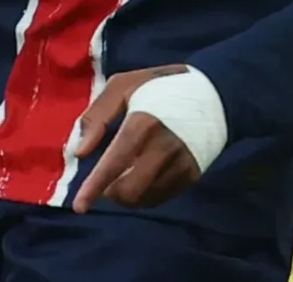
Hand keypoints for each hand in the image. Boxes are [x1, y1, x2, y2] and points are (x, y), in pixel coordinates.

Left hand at [69, 66, 203, 211]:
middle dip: (109, 192)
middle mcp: (165, 148)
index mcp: (143, 123)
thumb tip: (80, 153)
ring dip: (126, 195)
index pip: (115, 163)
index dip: (95, 186)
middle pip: (130, 190)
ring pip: (145, 198)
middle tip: (103, 181)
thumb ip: (96, 118)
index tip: (79, 206)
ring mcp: (182, 165)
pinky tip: (139, 177)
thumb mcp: (120, 87)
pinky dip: (144, 194)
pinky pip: (162, 197)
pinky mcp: (193, 175)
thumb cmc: (158, 87)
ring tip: (121, 176)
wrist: (213, 94)